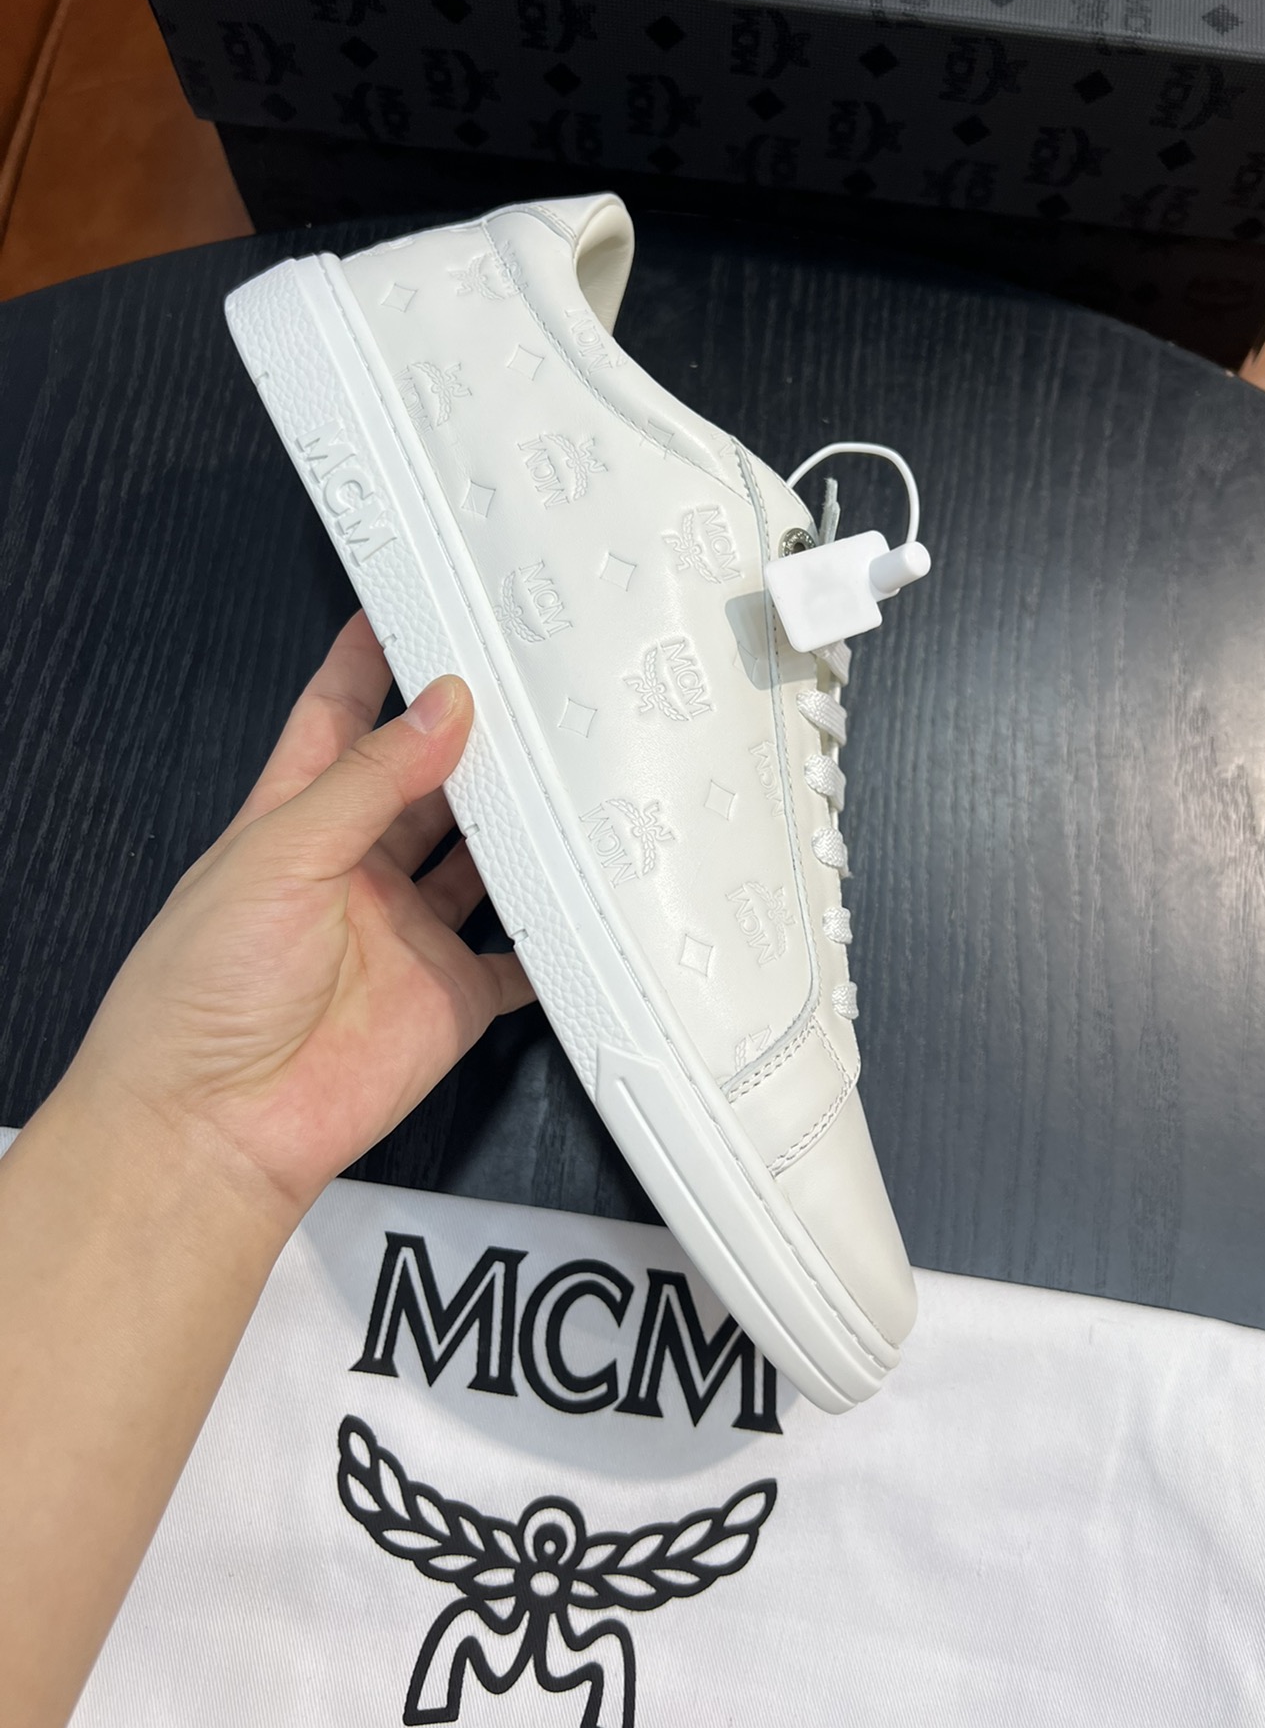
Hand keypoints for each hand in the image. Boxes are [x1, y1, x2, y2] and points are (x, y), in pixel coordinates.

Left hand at [59, 612, 532, 1217]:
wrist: (217, 1126)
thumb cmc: (204, 989)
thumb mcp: (279, 857)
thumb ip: (368, 781)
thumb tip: (443, 706)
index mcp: (297, 819)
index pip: (339, 717)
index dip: (375, 660)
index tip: (421, 602)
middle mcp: (359, 868)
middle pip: (428, 782)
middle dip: (476, 736)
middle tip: (538, 684)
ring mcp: (409, 932)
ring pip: (484, 861)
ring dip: (525, 825)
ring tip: (580, 769)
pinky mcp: (452, 995)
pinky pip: (520, 960)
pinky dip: (557, 937)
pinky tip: (597, 897)